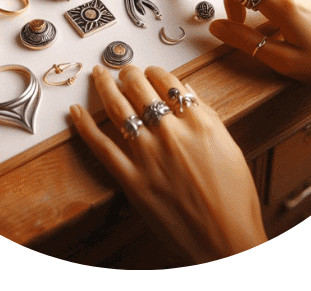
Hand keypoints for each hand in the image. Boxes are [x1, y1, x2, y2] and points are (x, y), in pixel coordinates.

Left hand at [68, 64, 265, 263]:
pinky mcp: (131, 180)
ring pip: (118, 108)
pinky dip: (85, 126)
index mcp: (199, 123)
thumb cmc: (235, 201)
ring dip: (104, 86)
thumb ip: (207, 117)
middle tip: (122, 69)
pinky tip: (76, 112)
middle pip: (140, 89)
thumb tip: (187, 92)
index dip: (155, 72)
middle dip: (128, 73)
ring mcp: (148, 156)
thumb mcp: (230, 149)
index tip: (150, 70)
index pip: (169, 82)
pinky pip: (101, 146)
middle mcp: (171, 134)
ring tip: (98, 75)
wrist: (226, 240)